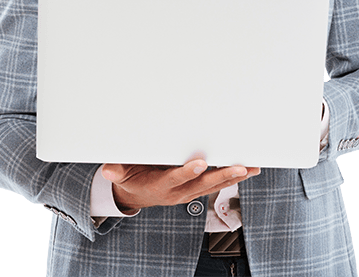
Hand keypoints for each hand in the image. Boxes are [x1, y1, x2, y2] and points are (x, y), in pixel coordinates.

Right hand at [102, 160, 260, 212]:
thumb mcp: (120, 175)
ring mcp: (190, 192)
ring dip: (234, 176)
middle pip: (204, 184)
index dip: (188, 172)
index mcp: (162, 186)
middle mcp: (180, 192)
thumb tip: (106, 170)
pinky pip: (218, 183)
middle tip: (239, 167)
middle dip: (223, 175)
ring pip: (215, 184)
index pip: (177, 179)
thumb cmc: (131, 179)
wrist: (138, 196)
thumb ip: (116, 171)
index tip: (200, 163)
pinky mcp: (197, 189)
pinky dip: (233, 176)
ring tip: (252, 167)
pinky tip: (247, 169)